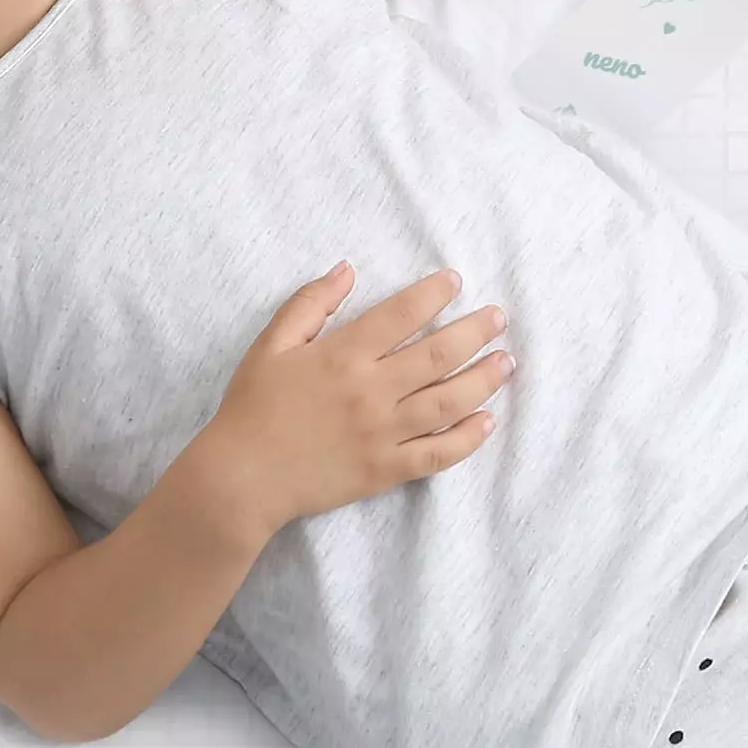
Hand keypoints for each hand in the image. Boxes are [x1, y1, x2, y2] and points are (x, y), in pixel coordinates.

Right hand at [184, 266, 510, 540]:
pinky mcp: (385, 470)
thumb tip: (346, 269)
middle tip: (499, 318)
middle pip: (439, 354)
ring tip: (506, 362)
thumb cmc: (252, 408)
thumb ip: (310, 304)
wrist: (241, 479)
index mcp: (343, 355)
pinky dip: (467, 439)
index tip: (456, 281)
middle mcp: (371, 390)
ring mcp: (382, 432)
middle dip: (476, 331)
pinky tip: (487, 422)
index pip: (402, 314)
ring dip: (484, 379)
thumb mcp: (271, 345)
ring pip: (448, 402)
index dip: (434, 294)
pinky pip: (437, 454)